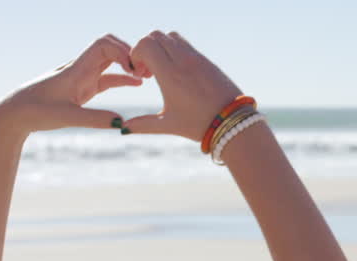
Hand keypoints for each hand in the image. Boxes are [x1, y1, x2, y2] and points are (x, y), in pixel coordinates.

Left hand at [0, 35, 141, 135]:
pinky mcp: (82, 87)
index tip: (135, 70)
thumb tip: (121, 123)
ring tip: (148, 75)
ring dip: (128, 64)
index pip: (104, 45)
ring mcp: (82, 76)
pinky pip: (107, 77)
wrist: (15, 114)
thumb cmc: (35, 112)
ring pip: (110, 60)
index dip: (123, 52)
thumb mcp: (66, 117)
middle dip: (130, 53)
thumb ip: (95, 119)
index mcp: (77, 69)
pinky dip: (123, 77)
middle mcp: (81, 68)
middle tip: (147, 70)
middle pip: (110, 46)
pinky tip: (136, 83)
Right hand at [124, 31, 242, 140]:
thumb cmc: (199, 125)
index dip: (136, 54)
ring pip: (171, 36)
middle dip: (146, 49)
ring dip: (161, 46)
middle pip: (155, 36)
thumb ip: (143, 124)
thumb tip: (123, 128)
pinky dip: (176, 50)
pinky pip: (186, 44)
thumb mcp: (169, 124)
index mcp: (170, 75)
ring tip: (162, 69)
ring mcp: (197, 58)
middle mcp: (183, 61)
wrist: (233, 122)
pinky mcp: (207, 60)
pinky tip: (178, 71)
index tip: (139, 73)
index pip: (145, 44)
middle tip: (148, 71)